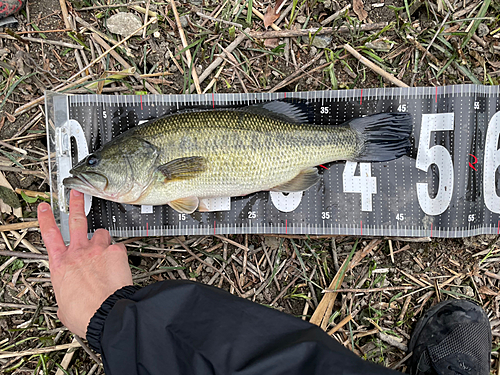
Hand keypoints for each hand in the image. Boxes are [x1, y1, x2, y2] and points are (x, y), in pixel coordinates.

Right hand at [38, 190, 132, 336]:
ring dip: (102, 239)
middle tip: (77, 193)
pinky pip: (118, 246)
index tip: (44, 208)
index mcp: (61, 265)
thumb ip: (67, 293)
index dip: (46, 219)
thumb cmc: (85, 313)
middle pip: (75, 221)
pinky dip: (118, 252)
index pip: (49, 235)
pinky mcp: (115, 251)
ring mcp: (97, 249)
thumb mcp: (64, 306)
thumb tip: (70, 297)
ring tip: (105, 249)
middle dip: (76, 204)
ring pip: (100, 233)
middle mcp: (78, 253)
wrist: (107, 313)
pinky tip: (119, 263)